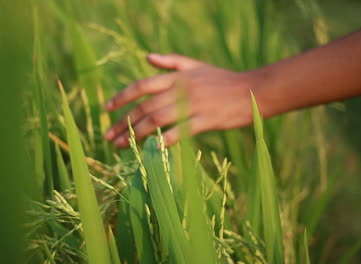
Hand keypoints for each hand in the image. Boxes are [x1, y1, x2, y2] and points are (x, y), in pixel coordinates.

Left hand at [104, 53, 265, 147]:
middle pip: (144, 107)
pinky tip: (151, 151)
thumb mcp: (196, 66)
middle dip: (123, 122)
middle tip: (108, 137)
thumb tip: (148, 57)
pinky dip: (164, 141)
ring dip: (136, 134)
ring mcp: (192, 105)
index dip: (121, 97)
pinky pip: (179, 132)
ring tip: (121, 146)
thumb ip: (171, 62)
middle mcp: (180, 90)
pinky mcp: (205, 120)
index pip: (141, 86)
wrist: (253, 90)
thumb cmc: (223, 80)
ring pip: (156, 121)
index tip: (106, 109)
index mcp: (176, 77)